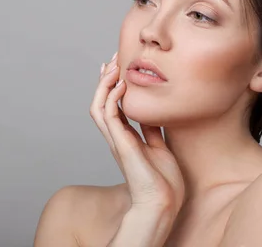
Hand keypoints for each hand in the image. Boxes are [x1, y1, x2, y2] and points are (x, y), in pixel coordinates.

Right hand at [90, 53, 184, 218]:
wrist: (162, 203)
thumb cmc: (163, 182)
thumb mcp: (159, 147)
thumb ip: (152, 130)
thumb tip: (153, 114)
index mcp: (125, 137)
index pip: (112, 105)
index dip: (112, 85)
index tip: (118, 65)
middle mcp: (117, 137)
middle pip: (100, 102)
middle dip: (105, 79)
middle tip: (113, 59)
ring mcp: (116, 141)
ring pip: (98, 106)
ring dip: (104, 84)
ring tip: (113, 66)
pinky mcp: (121, 144)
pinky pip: (109, 115)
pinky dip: (112, 97)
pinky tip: (121, 84)